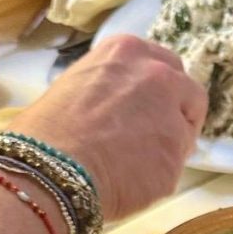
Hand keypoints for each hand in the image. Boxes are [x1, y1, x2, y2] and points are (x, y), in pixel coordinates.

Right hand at [7, 35, 207, 220]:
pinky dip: (160, 174)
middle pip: (188, 91)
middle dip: (178, 111)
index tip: (151, 105)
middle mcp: (158, 75)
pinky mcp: (177, 153)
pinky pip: (176, 164)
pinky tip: (132, 182)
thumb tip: (120, 110)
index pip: (163, 65)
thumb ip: (110, 88)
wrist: (49, 169)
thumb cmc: (44, 131)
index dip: (160, 89)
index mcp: (128, 51)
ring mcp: (173, 114)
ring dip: (171, 144)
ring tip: (137, 164)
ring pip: (186, 130)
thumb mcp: (75, 85)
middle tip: (154, 134)